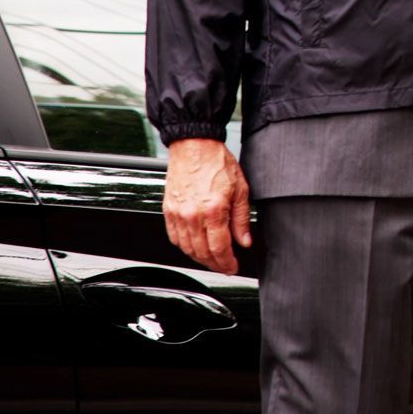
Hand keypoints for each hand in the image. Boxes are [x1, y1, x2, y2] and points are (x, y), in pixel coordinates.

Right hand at [163, 138, 252, 274]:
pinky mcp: (168, 211)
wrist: (194, 145)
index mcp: (213, 210)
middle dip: (215, 264)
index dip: (227, 263)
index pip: (219, 248)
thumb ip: (241, 218)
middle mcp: (192, 215)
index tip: (233, 267)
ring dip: (200, 258)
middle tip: (224, 266)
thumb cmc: (217, 162)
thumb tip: (244, 240)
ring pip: (187, 249)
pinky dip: (185, 247)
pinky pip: (174, 238)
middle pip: (202, 253)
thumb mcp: (240, 188)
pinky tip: (194, 246)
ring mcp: (178, 214)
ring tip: (212, 259)